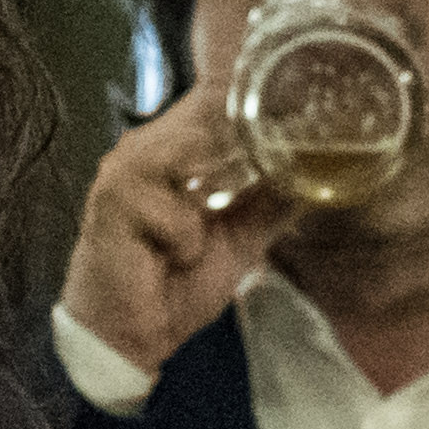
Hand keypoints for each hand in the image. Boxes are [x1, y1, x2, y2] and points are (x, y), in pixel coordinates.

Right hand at [60, 91, 292, 378]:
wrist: (125, 334)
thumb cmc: (172, 284)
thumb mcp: (239, 239)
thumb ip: (270, 204)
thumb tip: (312, 181)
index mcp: (175, 145)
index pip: (216, 94)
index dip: (254, 95)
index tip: (293, 104)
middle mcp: (150, 144)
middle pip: (210, 111)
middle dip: (245, 140)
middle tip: (248, 189)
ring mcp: (129, 165)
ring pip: (199, 154)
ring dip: (211, 198)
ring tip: (195, 240)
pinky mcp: (116, 197)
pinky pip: (178, 215)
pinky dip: (185, 242)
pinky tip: (167, 259)